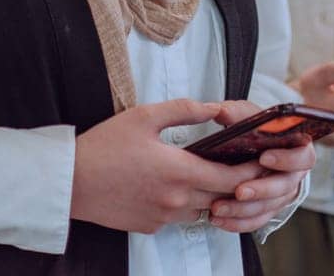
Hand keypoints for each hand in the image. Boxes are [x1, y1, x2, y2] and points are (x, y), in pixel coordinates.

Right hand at [71, 99, 264, 234]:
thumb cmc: (104, 146)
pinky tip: (171, 186)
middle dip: (235, 183)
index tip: (261, 162)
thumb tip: (213, 107)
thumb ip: (184, 110)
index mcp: (180, 171)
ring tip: (206, 174)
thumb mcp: (144, 116)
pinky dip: (183, 203)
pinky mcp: (149, 226)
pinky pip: (177, 217)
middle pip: (221, 197)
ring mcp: (163, 217)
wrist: (72, 181)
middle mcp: (177, 199)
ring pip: (201, 209)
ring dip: (208, 194)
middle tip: (241, 166)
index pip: (231, 179)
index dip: (250, 172)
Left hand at [201, 101, 316, 233]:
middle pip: (284, 187)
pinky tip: (219, 219)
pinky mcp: (268, 209)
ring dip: (243, 210)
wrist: (252, 146)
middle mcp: (294, 174)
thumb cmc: (256, 129)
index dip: (286, 158)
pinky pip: (256, 221)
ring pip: (268, 207)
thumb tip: (220, 111)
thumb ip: (238, 113)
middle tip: (239, 191)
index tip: (264, 157)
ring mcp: (282, 194)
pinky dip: (237, 222)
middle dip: (261, 190)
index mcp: (298, 149)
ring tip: (219, 207)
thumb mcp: (249, 114)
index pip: (302, 156)